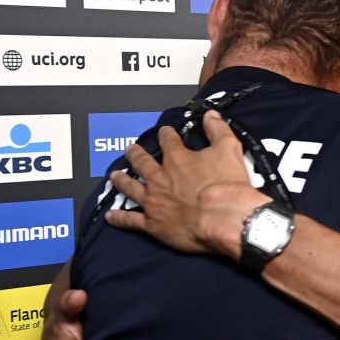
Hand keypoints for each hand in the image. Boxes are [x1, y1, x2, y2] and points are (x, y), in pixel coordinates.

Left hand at [105, 110, 263, 258]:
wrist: (225, 219)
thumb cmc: (228, 187)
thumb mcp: (229, 150)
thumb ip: (218, 130)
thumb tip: (212, 116)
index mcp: (178, 160)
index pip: (168, 141)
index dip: (166, 135)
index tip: (165, 132)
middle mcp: (160, 178)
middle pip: (142, 162)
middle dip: (135, 154)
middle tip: (130, 150)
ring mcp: (153, 201)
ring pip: (131, 188)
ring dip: (122, 181)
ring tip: (115, 176)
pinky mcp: (153, 224)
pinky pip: (130, 220)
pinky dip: (119, 218)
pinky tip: (111, 216)